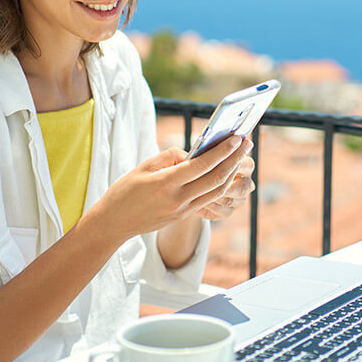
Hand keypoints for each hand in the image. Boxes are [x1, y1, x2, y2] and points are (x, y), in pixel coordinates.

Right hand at [87, 136, 252, 240]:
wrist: (114, 223)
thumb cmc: (124, 191)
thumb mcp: (143, 167)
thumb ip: (170, 156)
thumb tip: (193, 152)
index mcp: (166, 184)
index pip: (202, 165)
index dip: (222, 151)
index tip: (236, 138)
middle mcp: (178, 199)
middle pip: (216, 179)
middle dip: (235, 159)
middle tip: (247, 143)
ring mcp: (183, 210)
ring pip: (217, 191)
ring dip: (233, 172)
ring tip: (241, 155)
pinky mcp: (184, 216)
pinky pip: (209, 199)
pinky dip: (221, 184)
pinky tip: (227, 171)